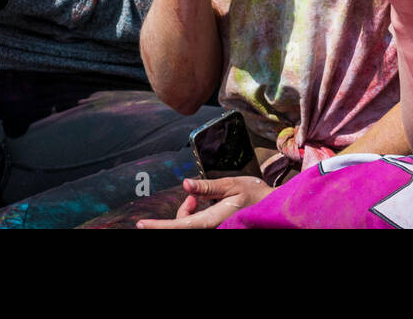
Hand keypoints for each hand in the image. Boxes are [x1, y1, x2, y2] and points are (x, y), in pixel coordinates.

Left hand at [136, 177, 272, 228]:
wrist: (270, 206)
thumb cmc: (254, 194)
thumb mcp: (231, 184)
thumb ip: (207, 187)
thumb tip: (185, 184)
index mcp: (213, 220)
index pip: (181, 225)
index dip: (159, 226)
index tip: (141, 225)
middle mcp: (212, 228)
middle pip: (182, 224)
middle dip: (183, 208)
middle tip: (195, 195)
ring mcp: (214, 229)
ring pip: (188, 224)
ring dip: (190, 211)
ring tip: (203, 200)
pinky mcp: (215, 228)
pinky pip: (196, 225)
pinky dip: (196, 215)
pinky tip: (206, 206)